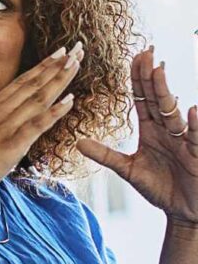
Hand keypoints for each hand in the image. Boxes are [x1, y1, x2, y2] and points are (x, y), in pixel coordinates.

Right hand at [0, 43, 83, 208]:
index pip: (19, 84)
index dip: (40, 68)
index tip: (58, 54)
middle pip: (32, 86)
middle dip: (56, 66)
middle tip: (77, 49)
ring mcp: (3, 130)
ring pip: (37, 100)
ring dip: (59, 81)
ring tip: (76, 63)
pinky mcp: (10, 148)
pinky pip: (36, 126)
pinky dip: (54, 112)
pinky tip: (70, 99)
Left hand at [79, 47, 197, 225]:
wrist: (184, 211)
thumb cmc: (161, 188)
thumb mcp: (128, 170)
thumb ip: (105, 155)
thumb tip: (78, 142)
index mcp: (152, 130)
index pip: (143, 99)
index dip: (138, 80)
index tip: (133, 57)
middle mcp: (169, 130)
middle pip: (158, 98)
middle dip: (151, 76)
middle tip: (145, 51)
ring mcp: (184, 140)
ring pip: (174, 112)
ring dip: (166, 92)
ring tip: (159, 71)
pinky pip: (196, 136)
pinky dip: (195, 124)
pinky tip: (192, 110)